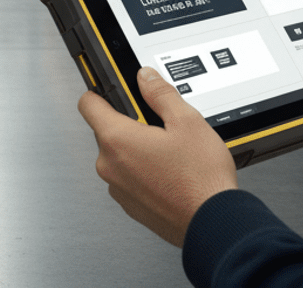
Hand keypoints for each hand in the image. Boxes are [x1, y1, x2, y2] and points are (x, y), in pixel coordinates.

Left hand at [78, 66, 237, 247]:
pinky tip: (169, 172)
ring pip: (119, 155)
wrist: (215, 225)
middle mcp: (109, 166)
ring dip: (136, 148)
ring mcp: (118, 189)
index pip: (88, 103)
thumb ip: (160, 93)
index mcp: (116, 140)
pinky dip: (142, 171)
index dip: (101, 91)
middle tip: (157, 123)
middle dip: (128, 122)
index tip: (113, 89)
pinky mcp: (131, 206)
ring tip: (168, 150)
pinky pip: (128, 178)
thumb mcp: (186, 121)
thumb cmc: (201, 180)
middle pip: (105, 129)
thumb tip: (146, 77)